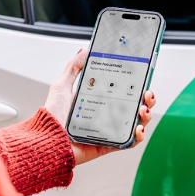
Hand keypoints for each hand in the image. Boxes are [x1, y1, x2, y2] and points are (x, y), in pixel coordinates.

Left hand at [44, 49, 155, 165]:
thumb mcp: (62, 86)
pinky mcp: (109, 145)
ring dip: (146, 116)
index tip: (143, 78)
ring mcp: (110, 130)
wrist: (47, 140)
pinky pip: (129, 142)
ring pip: (136, 123)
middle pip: (135, 106)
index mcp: (99, 101)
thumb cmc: (52, 116)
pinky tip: (138, 128)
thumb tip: (84, 50)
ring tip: (143, 110)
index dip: (136, 85)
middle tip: (146, 94)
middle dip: (147, 99)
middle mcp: (107, 115)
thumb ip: (73, 67)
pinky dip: (138, 136)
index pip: (124, 91)